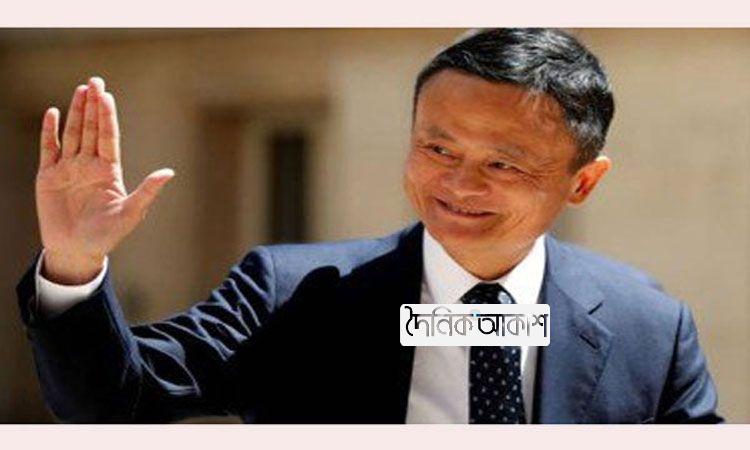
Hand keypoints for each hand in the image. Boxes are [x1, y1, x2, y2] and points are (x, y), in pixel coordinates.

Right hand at [36, 77, 174, 283]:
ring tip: (79, 90)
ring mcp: (68, 168)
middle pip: (90, 129)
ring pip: (71, 134)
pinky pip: (48, 148)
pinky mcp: (47, 176)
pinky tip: (52, 112)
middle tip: (94, 81)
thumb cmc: (107, 235)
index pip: (108, 137)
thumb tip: (169, 172)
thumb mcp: (131, 213)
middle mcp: (89, 165)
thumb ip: (147, 191)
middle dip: (92, 105)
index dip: (107, 116)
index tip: (107, 95)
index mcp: (109, 171)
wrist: (76, 251)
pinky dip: (49, 131)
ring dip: (74, 112)